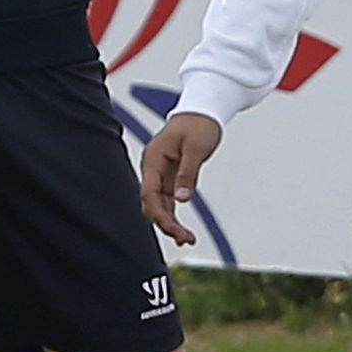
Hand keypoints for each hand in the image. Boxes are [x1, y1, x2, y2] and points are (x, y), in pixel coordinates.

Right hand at [141, 113, 222, 245]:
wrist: (202, 112)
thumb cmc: (198, 125)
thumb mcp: (196, 148)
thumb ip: (188, 174)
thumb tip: (182, 199)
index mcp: (153, 159)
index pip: (149, 193)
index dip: (159, 214)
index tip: (174, 228)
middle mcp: (153, 169)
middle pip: (151, 203)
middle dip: (165, 223)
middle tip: (185, 238)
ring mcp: (160, 175)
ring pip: (159, 205)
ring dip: (170, 223)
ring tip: (187, 239)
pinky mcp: (169, 178)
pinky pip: (167, 202)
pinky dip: (174, 216)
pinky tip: (183, 231)